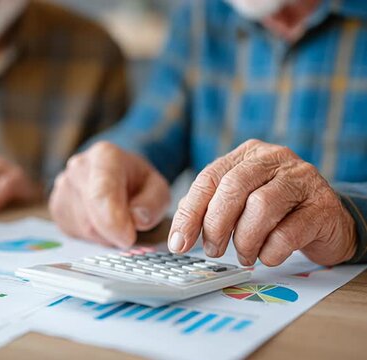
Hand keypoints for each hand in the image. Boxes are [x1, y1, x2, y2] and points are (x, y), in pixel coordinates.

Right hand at [49, 142, 169, 247]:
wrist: (115, 172)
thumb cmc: (136, 181)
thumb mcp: (158, 188)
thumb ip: (153, 203)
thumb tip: (137, 219)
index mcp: (104, 156)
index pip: (102, 194)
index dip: (113, 222)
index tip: (127, 238)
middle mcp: (77, 168)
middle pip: (91, 217)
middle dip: (114, 233)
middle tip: (130, 231)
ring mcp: (62, 187)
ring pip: (83, 229)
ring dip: (104, 235)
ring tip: (116, 220)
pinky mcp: (56, 206)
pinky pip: (74, 232)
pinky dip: (92, 235)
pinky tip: (100, 221)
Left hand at [168, 139, 356, 265]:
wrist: (330, 222)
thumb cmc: (277, 213)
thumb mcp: (240, 202)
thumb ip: (210, 209)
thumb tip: (179, 237)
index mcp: (248, 154)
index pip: (209, 178)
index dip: (190, 213)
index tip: (179, 242)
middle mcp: (275, 159)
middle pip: (233, 188)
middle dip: (216, 225)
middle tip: (213, 250)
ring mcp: (302, 179)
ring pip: (261, 207)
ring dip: (245, 239)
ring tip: (244, 254)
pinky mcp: (324, 206)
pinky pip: (288, 232)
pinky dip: (271, 251)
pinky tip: (268, 256)